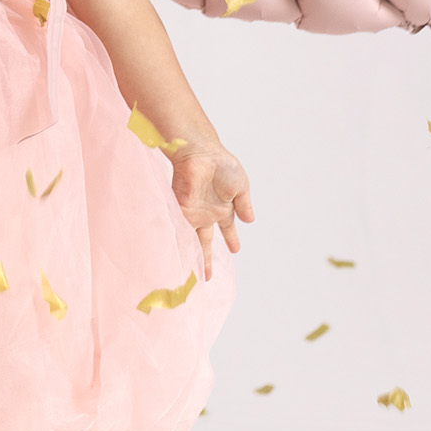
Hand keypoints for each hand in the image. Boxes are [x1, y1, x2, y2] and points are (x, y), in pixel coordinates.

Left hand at [169, 141, 253, 281]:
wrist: (201, 154)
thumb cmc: (222, 166)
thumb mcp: (241, 186)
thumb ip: (244, 205)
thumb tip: (250, 221)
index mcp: (223, 207)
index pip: (227, 228)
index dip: (231, 239)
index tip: (235, 250)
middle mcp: (207, 212)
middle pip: (206, 241)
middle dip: (207, 258)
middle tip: (207, 276)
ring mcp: (193, 213)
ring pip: (192, 240)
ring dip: (192, 256)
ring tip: (192, 273)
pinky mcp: (180, 210)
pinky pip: (180, 231)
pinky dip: (180, 244)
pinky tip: (180, 258)